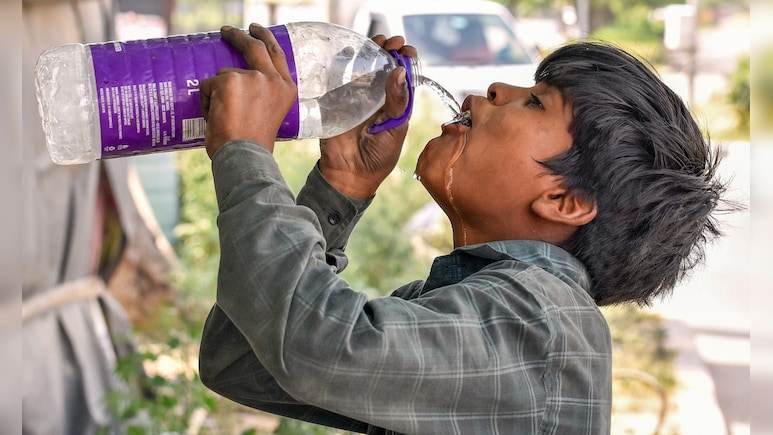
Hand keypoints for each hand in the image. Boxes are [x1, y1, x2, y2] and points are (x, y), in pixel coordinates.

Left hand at [199, 24, 297, 157]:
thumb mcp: (269, 114)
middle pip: (254, 46)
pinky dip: (206, 101)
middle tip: (227, 31)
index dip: (265, 39)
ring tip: (222, 119)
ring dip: (216, 94)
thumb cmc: (254, 145)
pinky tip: (215, 118)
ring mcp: (251, 77)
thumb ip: (262, 95)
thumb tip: (240, 86)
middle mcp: (272, 79)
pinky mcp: (228, 80)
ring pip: (224, 75)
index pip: (277, 55)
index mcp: (286, 89)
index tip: (255, 31)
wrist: (245, 156)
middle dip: (239, 35)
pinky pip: (208, 85)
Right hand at [318, 35, 416, 198]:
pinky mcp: (337, 97)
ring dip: (370, 49)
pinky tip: (351, 50)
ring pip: (363, 64)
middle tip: (391, 43)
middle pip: (384, 63)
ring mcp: (356, 94)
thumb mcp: (396, 128)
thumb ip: (398, 101)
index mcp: (396, 102)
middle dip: (389, 48)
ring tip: (376, 42)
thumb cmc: (378, 156)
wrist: (350, 173)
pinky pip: (340, 74)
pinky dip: (345, 59)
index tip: (407, 49)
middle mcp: (377, 95)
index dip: (406, 58)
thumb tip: (399, 71)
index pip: (403, 73)